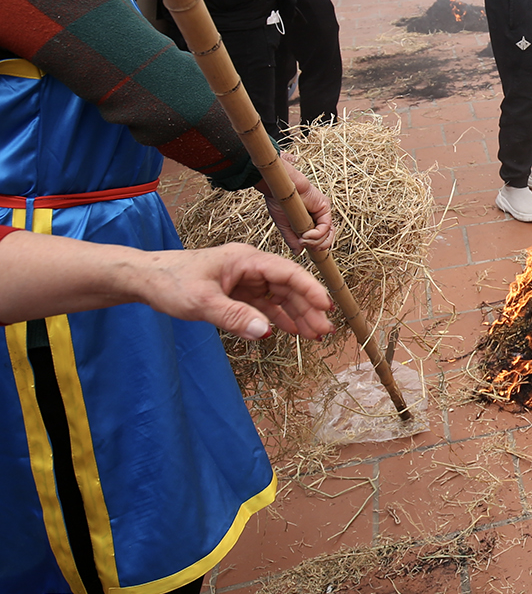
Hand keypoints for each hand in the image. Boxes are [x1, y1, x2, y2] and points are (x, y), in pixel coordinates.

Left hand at [136, 243, 333, 338]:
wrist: (144, 279)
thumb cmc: (170, 283)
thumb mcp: (202, 302)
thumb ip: (234, 317)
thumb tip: (266, 332)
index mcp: (246, 259)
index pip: (287, 273)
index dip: (310, 289)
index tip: (326, 307)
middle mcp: (249, 267)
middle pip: (287, 286)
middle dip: (307, 308)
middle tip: (325, 330)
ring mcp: (243, 280)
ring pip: (278, 297)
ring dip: (296, 315)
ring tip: (314, 334)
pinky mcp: (235, 292)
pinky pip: (263, 305)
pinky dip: (276, 317)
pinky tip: (290, 330)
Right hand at [260, 156, 334, 254]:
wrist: (277, 188)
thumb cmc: (278, 203)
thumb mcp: (285, 226)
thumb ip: (292, 239)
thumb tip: (298, 252)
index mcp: (309, 221)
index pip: (321, 238)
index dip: (315, 246)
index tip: (303, 247)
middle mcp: (318, 217)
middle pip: (327, 237)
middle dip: (318, 246)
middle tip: (305, 245)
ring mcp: (322, 212)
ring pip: (328, 233)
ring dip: (317, 241)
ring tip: (303, 240)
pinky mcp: (324, 207)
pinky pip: (326, 226)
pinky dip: (317, 234)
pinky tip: (306, 235)